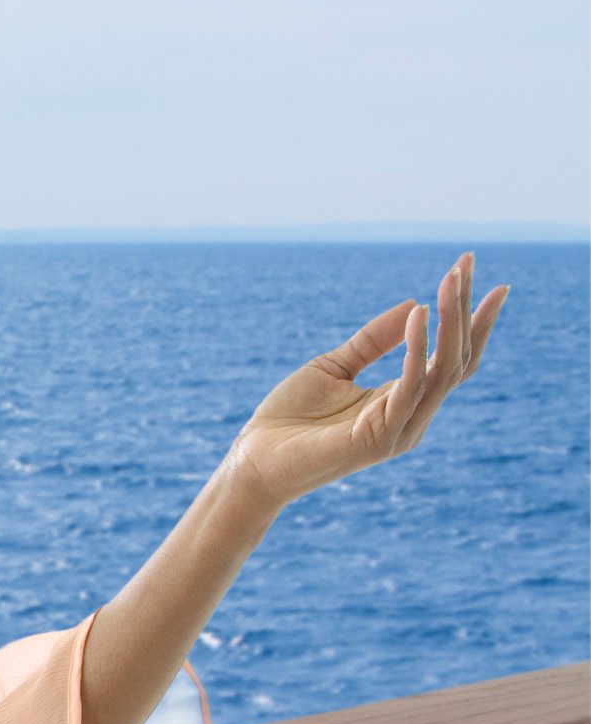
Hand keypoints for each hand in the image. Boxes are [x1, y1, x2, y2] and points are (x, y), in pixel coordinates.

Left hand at [222, 252, 508, 509]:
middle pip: (457, 360)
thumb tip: (413, 305)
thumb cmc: (289, 420)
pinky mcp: (379, 437)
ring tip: (450, 279)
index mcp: (403, 403)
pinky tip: (418, 314)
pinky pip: (410, 386)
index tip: (471, 272)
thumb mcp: (334, 367)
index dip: (469, 319)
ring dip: (450, 322)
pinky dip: (416, 348)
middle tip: (466, 261)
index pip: (452, 359)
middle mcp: (411, 418)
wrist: (253, 462)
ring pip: (444, 370)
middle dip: (465, 310)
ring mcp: (399, 429)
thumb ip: (372, 342)